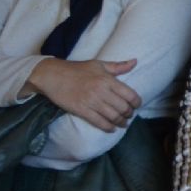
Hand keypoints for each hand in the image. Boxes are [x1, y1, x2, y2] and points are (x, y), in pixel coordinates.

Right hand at [25, 57, 141, 130]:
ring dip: (121, 122)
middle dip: (129, 114)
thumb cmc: (77, 69)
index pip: (130, 94)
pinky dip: (107, 127)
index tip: (137, 105)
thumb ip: (118, 66)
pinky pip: (98, 122)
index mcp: (108, 80)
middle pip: (123, 107)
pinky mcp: (81, 110)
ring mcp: (91, 102)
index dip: (136, 102)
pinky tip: (111, 129)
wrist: (53, 76)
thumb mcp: (99, 64)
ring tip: (123, 123)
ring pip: (112, 116)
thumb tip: (135, 61)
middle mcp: (102, 91)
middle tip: (130, 115)